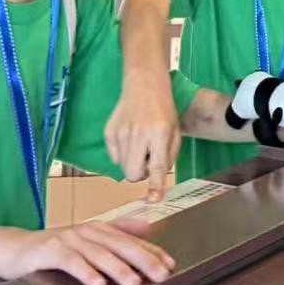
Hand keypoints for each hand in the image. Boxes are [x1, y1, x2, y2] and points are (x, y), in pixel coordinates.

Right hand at [0, 219, 175, 284]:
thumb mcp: (86, 240)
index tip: (170, 264)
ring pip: (97, 253)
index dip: (151, 251)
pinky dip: (84, 272)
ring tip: (133, 282)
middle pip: (119, 244)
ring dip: (117, 268)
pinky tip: (97, 283)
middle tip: (161, 274)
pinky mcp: (49, 250)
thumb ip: (115, 232)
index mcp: (97, 229)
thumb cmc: (52, 249)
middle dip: (143, 259)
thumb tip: (147, 227)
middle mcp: (85, 230)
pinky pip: (70, 261)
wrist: (12, 249)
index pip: (130, 240)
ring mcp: (67, 239)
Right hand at [105, 72, 180, 202]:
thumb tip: (156, 184)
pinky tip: (130, 139)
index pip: (157, 166)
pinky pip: (114, 158)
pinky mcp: (109, 132)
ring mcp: (120, 132)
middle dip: (141, 174)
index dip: (156, 185)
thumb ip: (168, 158)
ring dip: (133, 163)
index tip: (154, 200)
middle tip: (149, 159)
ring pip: (123, 168)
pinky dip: (123, 154)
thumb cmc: (164, 110)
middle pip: (134, 174)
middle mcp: (138, 134)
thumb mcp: (175, 133)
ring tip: (141, 145)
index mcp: (159, 133)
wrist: (144, 85)